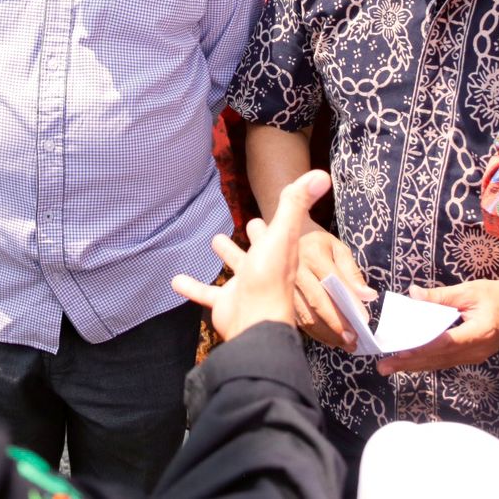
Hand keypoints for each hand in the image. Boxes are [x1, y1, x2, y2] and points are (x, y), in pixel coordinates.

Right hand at [173, 169, 331, 341]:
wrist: (256, 323)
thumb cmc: (270, 277)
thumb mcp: (281, 233)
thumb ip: (295, 203)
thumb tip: (322, 175)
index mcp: (277, 251)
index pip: (276, 232)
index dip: (273, 222)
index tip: (269, 212)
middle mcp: (263, 268)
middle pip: (257, 249)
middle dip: (253, 237)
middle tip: (249, 224)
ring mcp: (243, 286)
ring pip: (234, 268)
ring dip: (227, 256)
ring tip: (214, 242)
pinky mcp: (225, 303)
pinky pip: (206, 292)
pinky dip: (192, 287)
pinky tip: (176, 281)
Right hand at [291, 220, 374, 350]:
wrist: (283, 240)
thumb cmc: (317, 245)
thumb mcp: (338, 249)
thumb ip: (352, 272)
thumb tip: (368, 296)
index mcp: (312, 253)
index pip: (333, 281)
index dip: (349, 301)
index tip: (364, 320)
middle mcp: (295, 270)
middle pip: (317, 302)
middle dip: (337, 324)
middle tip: (354, 340)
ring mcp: (284, 287)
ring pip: (306, 315)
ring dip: (327, 334)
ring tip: (346, 344)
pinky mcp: (280, 300)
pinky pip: (298, 320)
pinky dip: (315, 333)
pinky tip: (330, 340)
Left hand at [375, 277, 498, 374]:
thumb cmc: (496, 296)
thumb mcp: (468, 291)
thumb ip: (440, 296)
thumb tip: (413, 294)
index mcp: (479, 333)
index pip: (446, 343)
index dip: (422, 348)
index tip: (400, 350)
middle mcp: (477, 350)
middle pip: (439, 359)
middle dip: (410, 363)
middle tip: (384, 367)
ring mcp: (475, 356)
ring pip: (441, 363)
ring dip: (415, 365)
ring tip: (391, 367)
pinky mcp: (472, 356)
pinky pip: (446, 360)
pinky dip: (427, 361)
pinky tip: (410, 361)